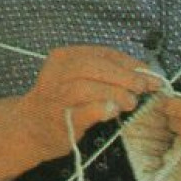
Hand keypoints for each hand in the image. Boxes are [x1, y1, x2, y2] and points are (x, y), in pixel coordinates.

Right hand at [11, 45, 157, 162]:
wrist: (31, 128)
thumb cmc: (64, 101)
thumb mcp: (82, 78)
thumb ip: (109, 73)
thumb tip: (146, 74)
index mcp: (64, 57)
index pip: (103, 53)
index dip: (130, 63)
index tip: (149, 74)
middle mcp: (56, 74)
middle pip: (94, 67)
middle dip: (125, 76)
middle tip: (142, 88)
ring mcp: (55, 98)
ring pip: (87, 87)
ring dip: (116, 93)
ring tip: (130, 103)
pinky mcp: (60, 121)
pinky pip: (84, 111)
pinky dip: (103, 109)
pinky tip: (113, 111)